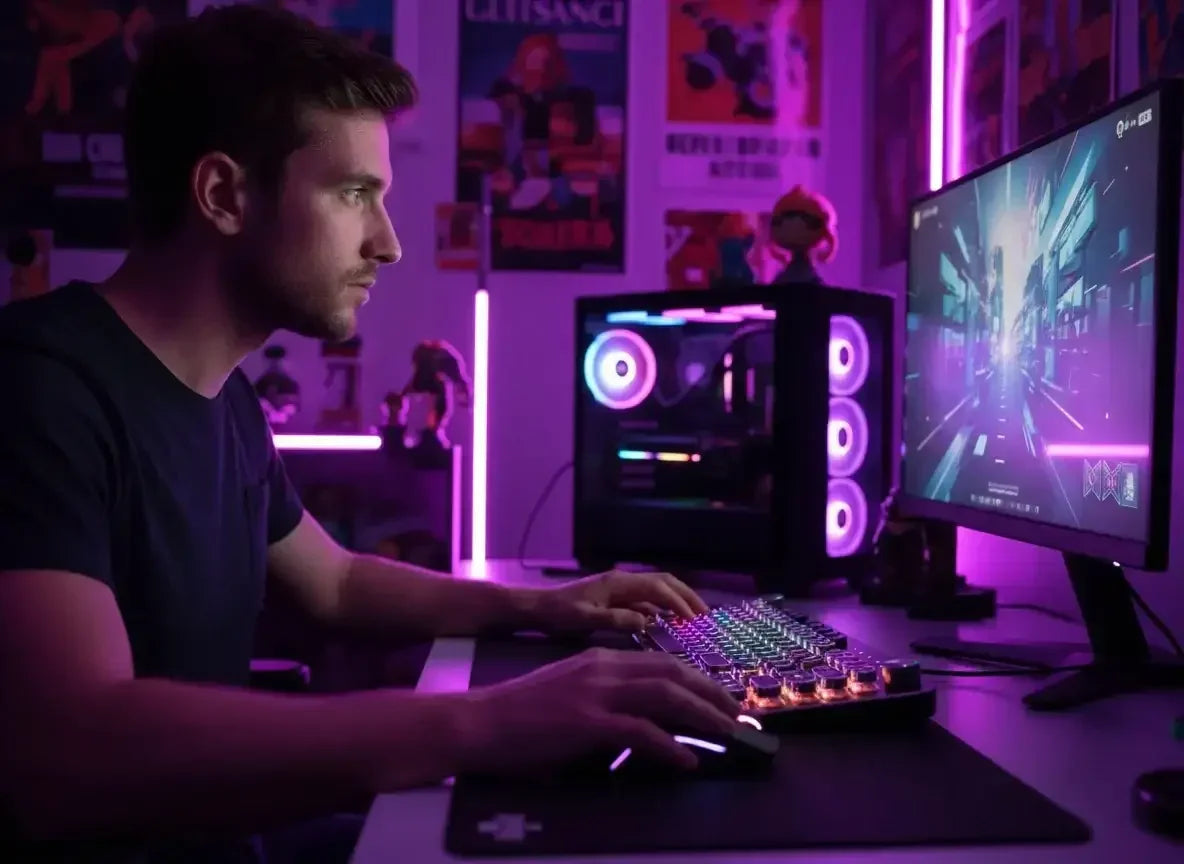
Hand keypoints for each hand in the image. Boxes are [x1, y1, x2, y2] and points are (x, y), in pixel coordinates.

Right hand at [460, 647, 740, 773]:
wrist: (479, 723)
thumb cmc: (520, 716)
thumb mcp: (571, 695)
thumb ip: (608, 701)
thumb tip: (647, 725)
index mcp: (601, 658)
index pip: (663, 662)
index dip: (699, 679)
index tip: (722, 697)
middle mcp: (604, 667)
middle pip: (674, 672)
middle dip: (712, 693)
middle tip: (739, 715)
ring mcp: (596, 692)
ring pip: (666, 695)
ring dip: (704, 715)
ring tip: (729, 734)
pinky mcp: (587, 721)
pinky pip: (641, 731)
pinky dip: (671, 746)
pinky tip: (688, 761)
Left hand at [529, 569, 709, 634]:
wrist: (537, 608)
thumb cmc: (559, 613)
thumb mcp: (585, 619)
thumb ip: (616, 620)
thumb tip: (647, 622)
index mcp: (618, 583)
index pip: (658, 589)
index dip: (679, 603)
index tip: (695, 621)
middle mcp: (622, 581)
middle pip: (663, 582)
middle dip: (686, 596)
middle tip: (704, 615)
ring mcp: (618, 587)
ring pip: (655, 589)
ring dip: (675, 600)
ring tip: (692, 618)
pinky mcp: (614, 597)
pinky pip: (644, 599)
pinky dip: (660, 608)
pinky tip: (665, 623)